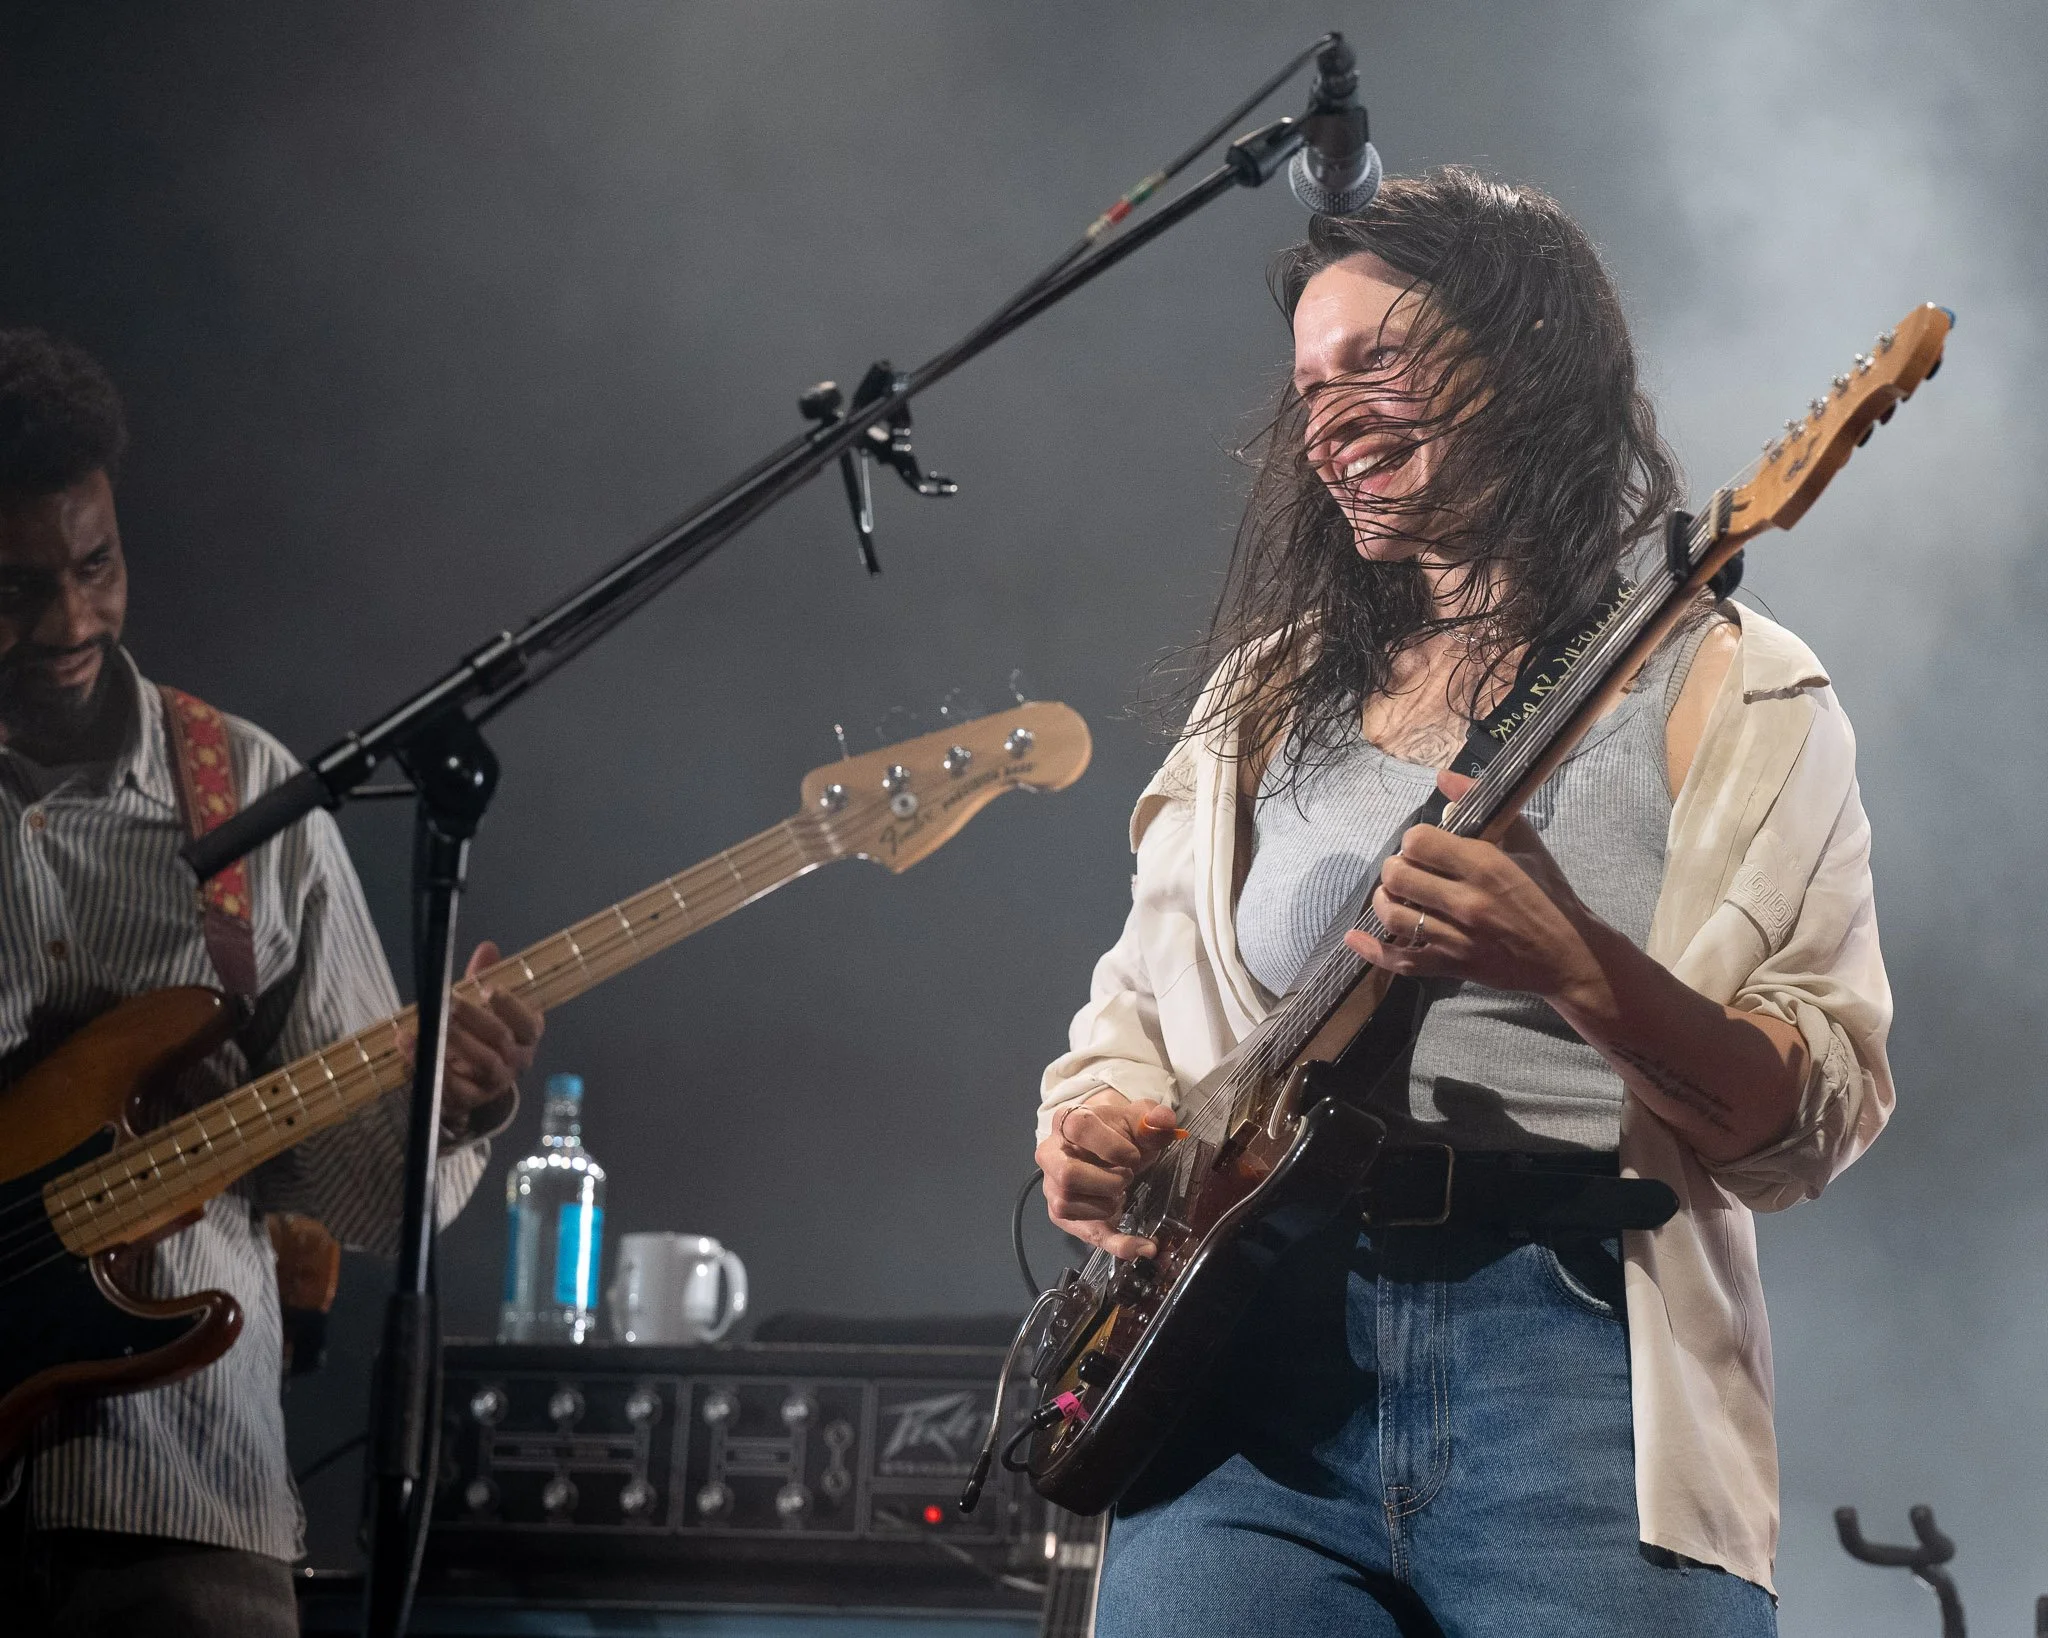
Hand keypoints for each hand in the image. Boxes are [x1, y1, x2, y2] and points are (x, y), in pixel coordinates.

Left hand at [401, 942, 543, 1137]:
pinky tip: (409, 1046)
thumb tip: (487, 948)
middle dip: (475, 1018)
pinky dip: (429, 1065)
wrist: (474, 1084)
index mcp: (527, 1036)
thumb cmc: (482, 1035)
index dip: (511, 1006)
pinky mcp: (469, 1100)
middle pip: (500, 1039)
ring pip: (482, 1062)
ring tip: (430, 1024)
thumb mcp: (486, 1006)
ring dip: (454, 1042)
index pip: (528, 1023)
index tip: (488, 989)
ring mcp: (495, 1083)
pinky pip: (452, 1086)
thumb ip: (485, 977)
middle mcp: (518, 1061)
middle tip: (450, 1001)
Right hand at [1036, 1089, 1178, 1260]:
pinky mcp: (1063, 1214)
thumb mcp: (1138, 1120)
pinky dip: (1118, 1243)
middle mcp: (1051, 1155)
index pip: (1079, 1128)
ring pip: (1067, 1205)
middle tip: (1126, 1177)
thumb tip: (1162, 1120)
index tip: (1133, 1156)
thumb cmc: (1118, 1132)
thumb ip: (1154, 1118)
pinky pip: (1084, 1234)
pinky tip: (1142, 1246)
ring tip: (1120, 1194)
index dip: (1111, 1145)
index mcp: (1067, 1122)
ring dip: (1106, 1206)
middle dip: (1107, 1182)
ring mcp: (1053, 1186)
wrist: (1107, 1147)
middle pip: (1067, 1175)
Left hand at [1342, 769, 1607, 1007]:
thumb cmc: (1549, 894)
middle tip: (1406, 869)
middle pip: (1398, 877)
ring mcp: (1459, 939)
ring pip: (1394, 917)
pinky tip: (1354, 938)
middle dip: (1394, 868)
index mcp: (1485, 866)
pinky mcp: (1454, 967)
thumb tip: (1442, 777)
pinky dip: (1373, 951)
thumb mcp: (1526, 843)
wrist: (1568, 954)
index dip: (1413, 840)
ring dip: (1384, 901)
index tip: (1424, 845)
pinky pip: (1403, 962)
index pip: (1419, 842)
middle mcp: (1468, 902)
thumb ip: (1483, 805)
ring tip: (1393, 895)